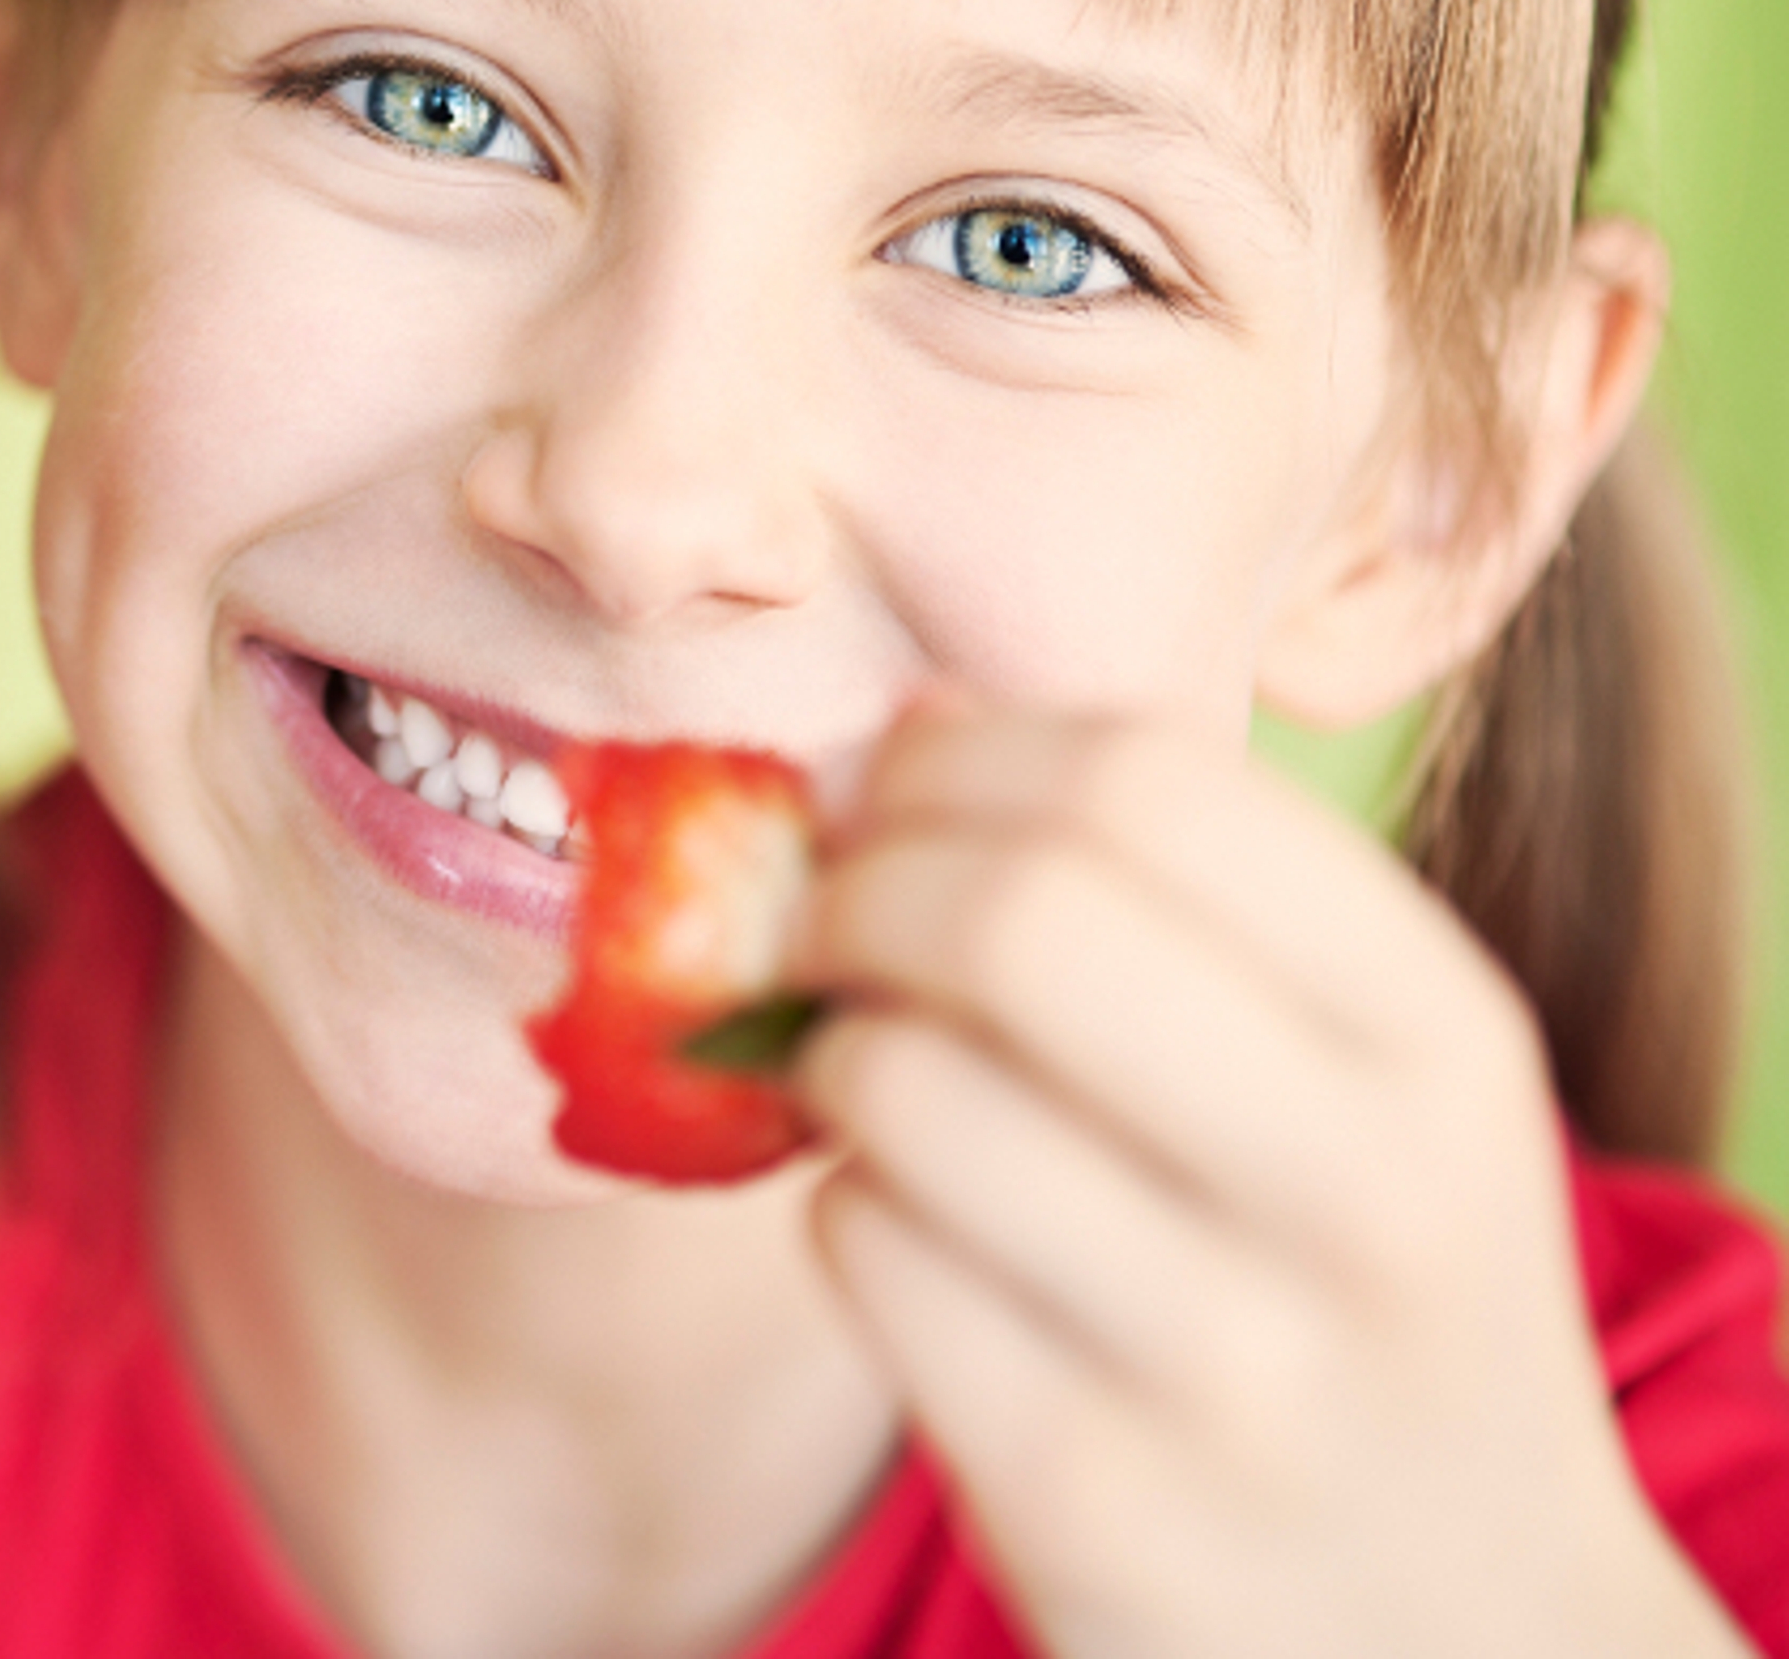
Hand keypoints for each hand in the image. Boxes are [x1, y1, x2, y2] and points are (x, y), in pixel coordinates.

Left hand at [789, 705, 1744, 1658]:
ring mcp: (1225, 1363)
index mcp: (1444, 1043)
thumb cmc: (1366, 1288)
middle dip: (857, 887)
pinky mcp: (1081, 1495)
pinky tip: (903, 1226)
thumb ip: (1194, 902)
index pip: (1143, 780)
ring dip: (830, 1055)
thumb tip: (915, 721)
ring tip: (865, 1075)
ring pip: (899, 1086)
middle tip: (824, 914)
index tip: (897, 784)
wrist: (1463, 1642)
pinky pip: (859, 1249)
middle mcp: (1362, 1195)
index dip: (960, 755)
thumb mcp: (1384, 1085)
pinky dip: (839, 1208)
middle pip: (1003, 916)